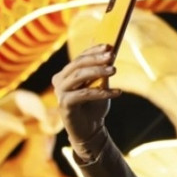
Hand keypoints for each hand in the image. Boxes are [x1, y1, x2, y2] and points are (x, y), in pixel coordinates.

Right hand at [51, 44, 120, 160]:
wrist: (91, 130)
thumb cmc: (95, 106)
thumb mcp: (101, 85)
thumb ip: (102, 70)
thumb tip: (109, 50)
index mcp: (66, 73)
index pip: (79, 57)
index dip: (93, 50)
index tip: (109, 46)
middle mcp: (59, 81)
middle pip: (77, 65)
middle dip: (96, 59)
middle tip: (112, 56)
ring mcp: (59, 93)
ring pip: (78, 77)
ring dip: (98, 72)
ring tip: (114, 70)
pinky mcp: (64, 105)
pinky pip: (83, 94)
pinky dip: (100, 92)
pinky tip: (117, 92)